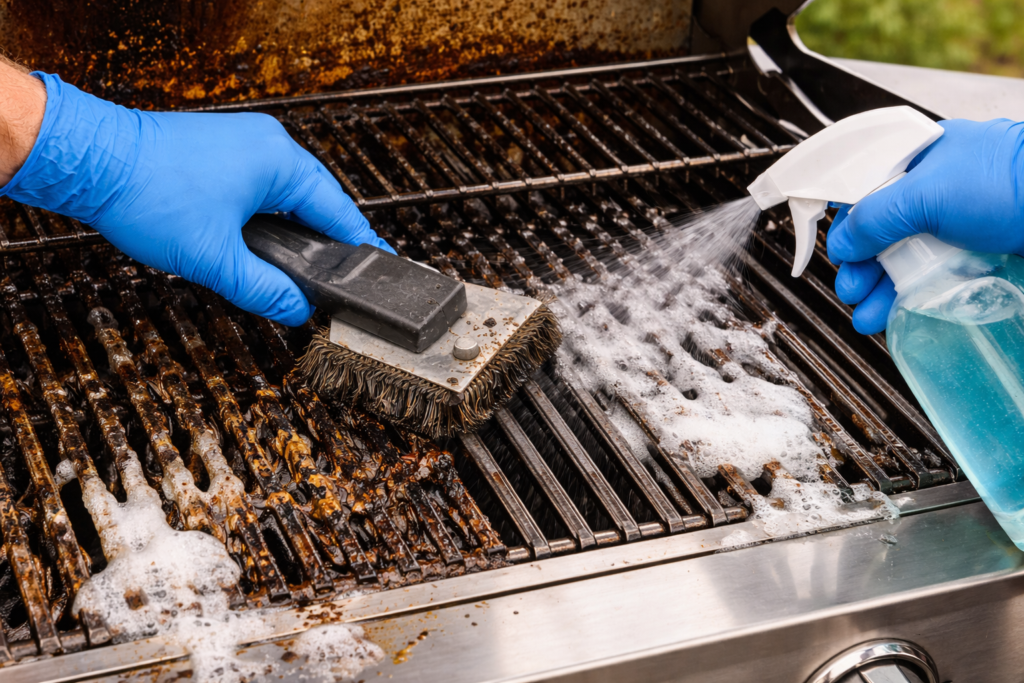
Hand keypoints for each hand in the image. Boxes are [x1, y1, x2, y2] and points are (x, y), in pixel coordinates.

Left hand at [0, 72, 392, 325]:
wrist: (89, 159)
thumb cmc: (146, 192)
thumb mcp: (215, 258)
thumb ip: (264, 289)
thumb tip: (297, 309)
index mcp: (281, 162)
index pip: (339, 213)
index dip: (359, 248)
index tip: (379, 268)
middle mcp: (268, 144)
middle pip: (316, 203)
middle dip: (324, 243)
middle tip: (338, 279)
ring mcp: (243, 142)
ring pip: (286, 196)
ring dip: (291, 230)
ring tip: (301, 267)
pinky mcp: (220, 149)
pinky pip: (261, 187)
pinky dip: (267, 216)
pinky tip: (261, 242)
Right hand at [826, 118, 1023, 333]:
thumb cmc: (1008, 182)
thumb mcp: (925, 194)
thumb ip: (875, 218)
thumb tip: (841, 243)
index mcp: (916, 159)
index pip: (863, 190)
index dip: (843, 222)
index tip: (831, 250)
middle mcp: (933, 190)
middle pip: (879, 230)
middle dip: (858, 264)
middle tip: (851, 287)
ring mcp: (954, 222)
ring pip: (902, 256)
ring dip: (878, 287)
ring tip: (865, 311)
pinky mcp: (974, 251)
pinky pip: (930, 274)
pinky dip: (908, 294)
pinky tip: (893, 310)